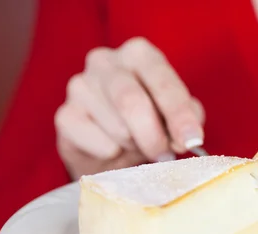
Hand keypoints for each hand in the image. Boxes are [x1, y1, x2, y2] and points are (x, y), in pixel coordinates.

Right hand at [55, 37, 205, 179]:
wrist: (110, 148)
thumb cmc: (148, 123)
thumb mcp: (175, 115)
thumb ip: (187, 118)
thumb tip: (187, 137)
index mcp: (139, 54)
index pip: (161, 81)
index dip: (179, 114)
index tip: (192, 140)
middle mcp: (105, 61)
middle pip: (130, 101)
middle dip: (153, 135)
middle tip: (164, 155)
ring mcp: (80, 86)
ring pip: (115, 127)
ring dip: (134, 146)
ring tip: (137, 146)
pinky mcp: (65, 115)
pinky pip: (95, 142)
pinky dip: (111, 154)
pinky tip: (113, 149)